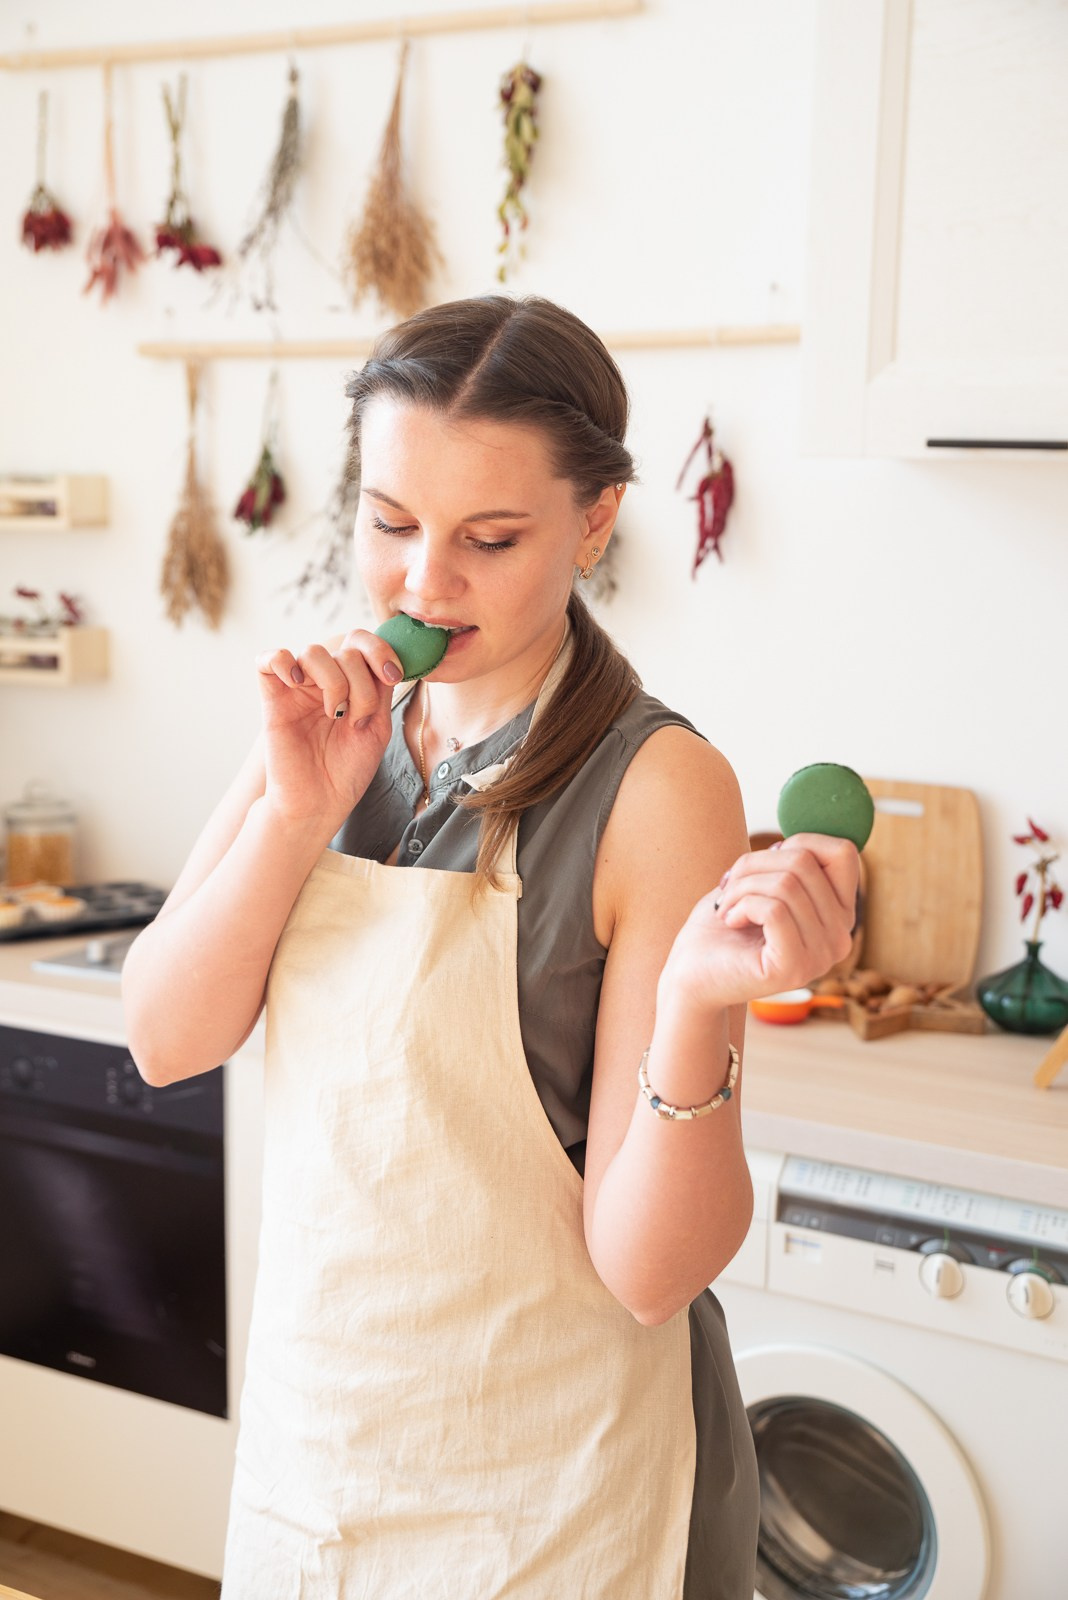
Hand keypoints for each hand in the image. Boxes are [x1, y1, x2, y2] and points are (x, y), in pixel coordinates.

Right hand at [254, 629, 403, 832]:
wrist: (319, 802)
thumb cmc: (347, 770)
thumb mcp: (377, 725)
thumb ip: (380, 688)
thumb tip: (385, 656)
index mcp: (351, 683)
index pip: (362, 642)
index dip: (380, 650)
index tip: (392, 676)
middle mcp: (324, 680)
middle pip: (345, 650)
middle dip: (361, 684)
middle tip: (357, 718)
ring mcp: (298, 687)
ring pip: (314, 652)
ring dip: (334, 682)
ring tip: (333, 714)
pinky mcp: (273, 698)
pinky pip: (269, 659)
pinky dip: (283, 662)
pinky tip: (297, 684)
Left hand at [662, 834, 859, 1013]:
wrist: (692, 973)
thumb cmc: (723, 924)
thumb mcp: (759, 881)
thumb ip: (788, 862)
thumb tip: (794, 841)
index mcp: (838, 914)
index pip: (843, 852)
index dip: (799, 842)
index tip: (761, 865)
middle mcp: (840, 937)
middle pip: (804, 862)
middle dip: (754, 864)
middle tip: (729, 887)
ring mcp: (821, 957)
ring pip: (787, 884)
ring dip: (742, 887)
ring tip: (727, 906)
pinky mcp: (794, 969)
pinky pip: (774, 910)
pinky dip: (742, 906)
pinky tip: (730, 920)